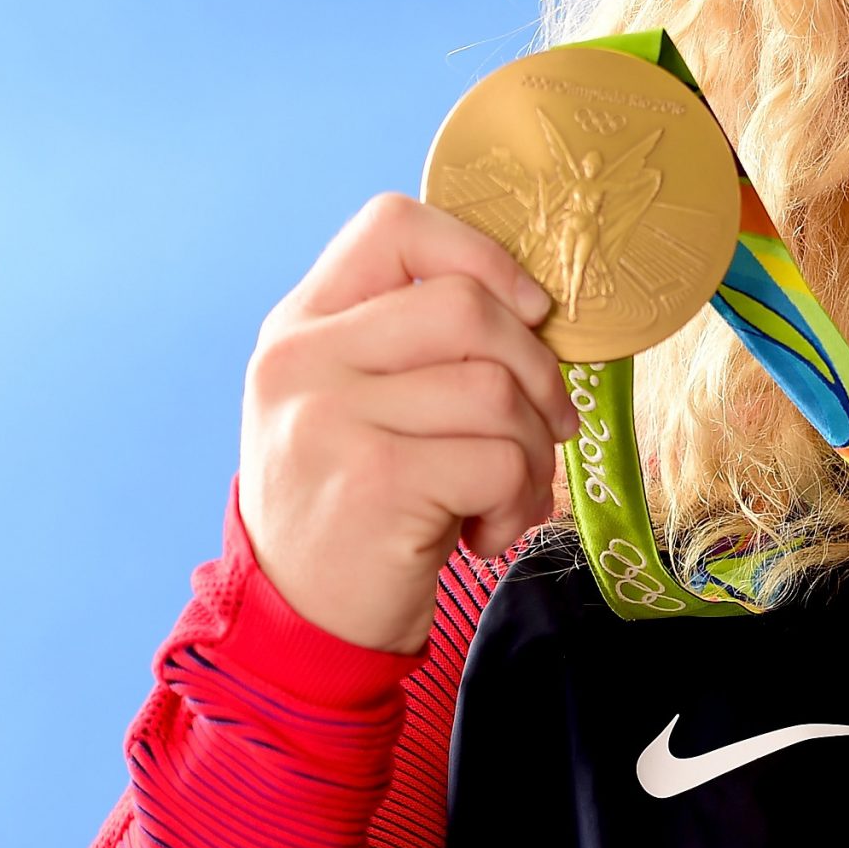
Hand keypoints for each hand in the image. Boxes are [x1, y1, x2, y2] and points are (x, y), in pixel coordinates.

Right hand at [237, 192, 577, 652]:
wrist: (302, 623)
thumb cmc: (356, 500)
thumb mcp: (357, 400)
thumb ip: (415, 341)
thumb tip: (536, 305)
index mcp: (301, 323)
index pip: (394, 225)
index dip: (482, 257)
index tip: (528, 313)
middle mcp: (301, 360)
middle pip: (466, 306)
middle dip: (537, 370)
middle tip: (547, 426)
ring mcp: (330, 418)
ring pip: (496, 390)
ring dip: (535, 451)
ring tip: (511, 491)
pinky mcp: (373, 482)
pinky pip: (500, 461)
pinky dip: (519, 503)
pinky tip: (485, 532)